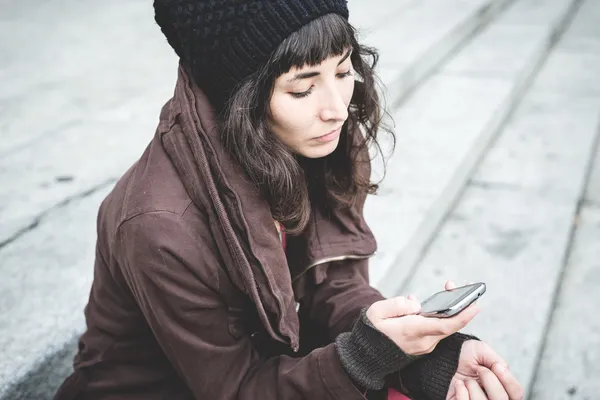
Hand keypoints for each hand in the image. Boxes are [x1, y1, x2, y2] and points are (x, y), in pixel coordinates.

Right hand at [365, 282, 479, 355]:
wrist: (367, 355)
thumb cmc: (371, 331)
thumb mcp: (377, 312)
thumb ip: (397, 305)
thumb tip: (416, 304)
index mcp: (412, 330)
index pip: (444, 325)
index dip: (463, 315)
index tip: (476, 304)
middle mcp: (423, 340)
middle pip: (449, 324)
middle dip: (460, 305)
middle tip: (463, 286)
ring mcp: (424, 345)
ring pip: (444, 326)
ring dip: (450, 310)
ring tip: (449, 288)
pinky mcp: (423, 345)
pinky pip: (436, 329)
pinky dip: (440, 316)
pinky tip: (432, 304)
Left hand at [442, 282, 523, 399]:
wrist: (443, 357)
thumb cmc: (464, 355)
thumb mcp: (482, 351)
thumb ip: (497, 361)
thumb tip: (504, 372)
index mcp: (502, 387)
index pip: (517, 393)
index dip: (508, 380)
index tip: (497, 366)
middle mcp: (492, 398)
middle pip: (502, 399)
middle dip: (490, 380)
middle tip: (479, 370)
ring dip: (474, 387)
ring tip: (467, 379)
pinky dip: (462, 393)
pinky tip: (459, 385)